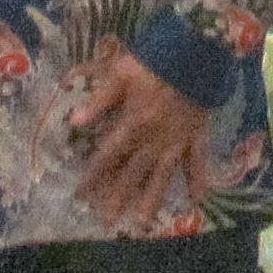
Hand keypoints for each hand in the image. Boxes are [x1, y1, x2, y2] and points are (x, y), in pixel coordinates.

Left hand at [67, 51, 210, 230]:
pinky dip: (197, 180)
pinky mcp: (197, 135)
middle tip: (107, 223)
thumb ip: (100, 99)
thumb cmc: (155, 60)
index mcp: (133, 123)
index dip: (93, 176)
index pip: (108, 155)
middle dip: (118, 197)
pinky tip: (196, 201)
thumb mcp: (121, 73)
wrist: (197, 50)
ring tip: (142, 223)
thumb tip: (75, 121)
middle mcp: (154, 138)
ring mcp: (178, 140)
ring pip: (162, 175)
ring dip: (152, 199)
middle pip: (133, 173)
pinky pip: (197, 161)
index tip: (81, 196)